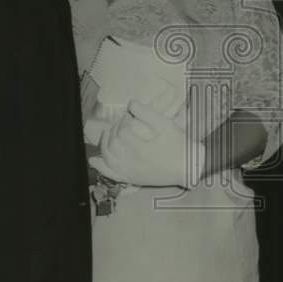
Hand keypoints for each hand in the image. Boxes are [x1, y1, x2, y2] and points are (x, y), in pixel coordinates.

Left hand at [89, 100, 205, 187]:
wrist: (188, 167)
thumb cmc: (179, 145)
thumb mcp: (166, 125)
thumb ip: (147, 113)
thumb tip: (131, 103)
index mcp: (140, 148)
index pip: (122, 131)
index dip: (124, 120)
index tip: (130, 115)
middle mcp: (132, 162)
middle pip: (112, 143)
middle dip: (114, 129)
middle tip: (122, 122)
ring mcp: (130, 171)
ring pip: (108, 157)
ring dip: (105, 143)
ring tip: (110, 133)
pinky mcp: (131, 178)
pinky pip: (111, 174)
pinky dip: (100, 167)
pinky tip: (94, 160)